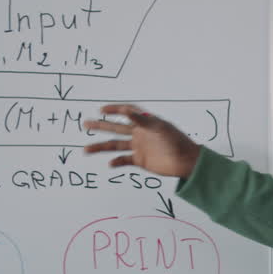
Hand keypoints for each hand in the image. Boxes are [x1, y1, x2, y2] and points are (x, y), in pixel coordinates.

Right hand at [83, 104, 201, 177]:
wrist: (186, 161)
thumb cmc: (177, 141)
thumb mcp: (160, 128)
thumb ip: (143, 120)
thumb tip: (128, 111)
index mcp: (144, 122)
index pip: (127, 112)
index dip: (114, 110)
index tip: (101, 110)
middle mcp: (139, 133)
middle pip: (116, 128)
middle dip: (100, 126)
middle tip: (85, 124)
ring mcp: (139, 147)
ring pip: (115, 145)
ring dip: (101, 147)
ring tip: (86, 150)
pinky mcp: (140, 160)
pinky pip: (124, 160)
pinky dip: (116, 162)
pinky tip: (110, 164)